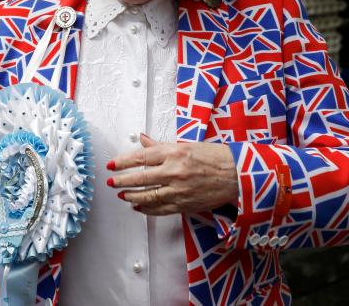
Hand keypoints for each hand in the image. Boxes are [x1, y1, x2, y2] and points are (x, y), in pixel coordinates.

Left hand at [106, 134, 238, 214]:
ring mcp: (179, 190)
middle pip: (141, 178)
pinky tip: (138, 206)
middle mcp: (175, 171)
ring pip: (148, 196)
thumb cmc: (215, 157)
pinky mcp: (185, 204)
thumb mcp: (186, 145)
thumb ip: (161, 146)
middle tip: (111, 181)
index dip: (123, 162)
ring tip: (121, 194)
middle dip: (122, 180)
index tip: (112, 165)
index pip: (141, 157)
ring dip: (131, 196)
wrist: (238, 175)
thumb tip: (142, 139)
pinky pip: (160, 209)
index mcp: (175, 153)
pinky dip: (147, 209)